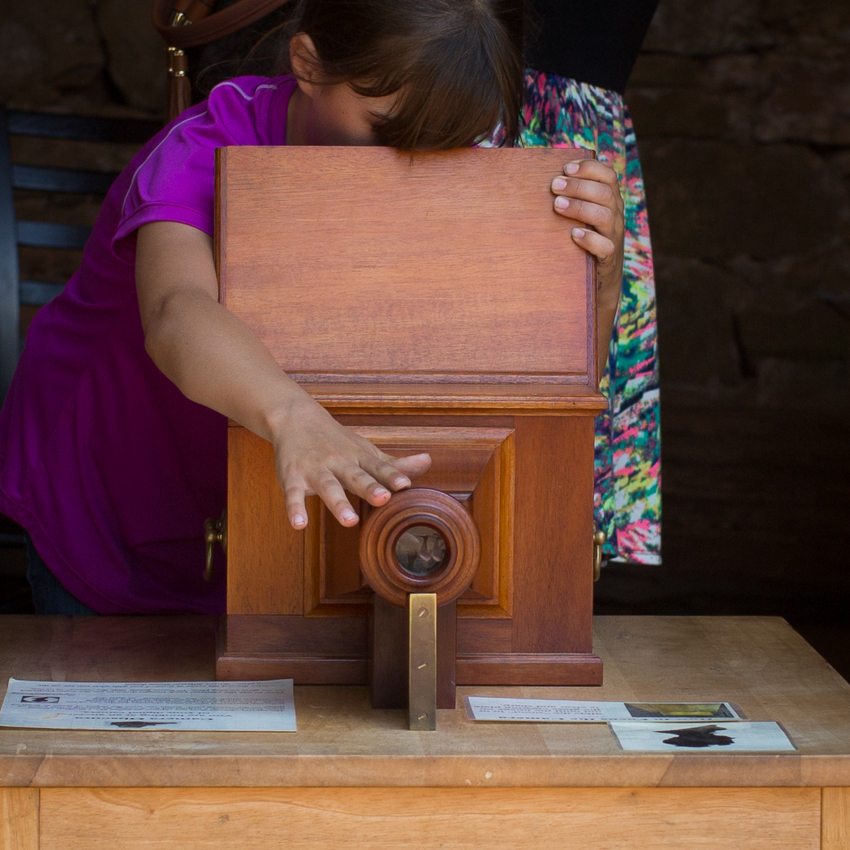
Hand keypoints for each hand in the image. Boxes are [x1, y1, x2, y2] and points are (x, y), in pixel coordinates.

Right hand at [270, 396, 430, 528]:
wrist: (297, 419)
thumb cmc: (338, 442)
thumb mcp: (366, 451)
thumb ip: (394, 464)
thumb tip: (428, 462)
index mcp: (359, 458)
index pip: (378, 467)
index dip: (392, 476)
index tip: (405, 485)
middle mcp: (339, 462)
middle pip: (356, 477)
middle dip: (369, 488)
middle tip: (383, 499)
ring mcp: (315, 470)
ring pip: (327, 486)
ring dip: (338, 503)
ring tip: (349, 520)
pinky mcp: (293, 477)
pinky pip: (293, 494)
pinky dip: (295, 508)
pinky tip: (299, 524)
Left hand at [551, 159, 624, 300]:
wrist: (599, 278)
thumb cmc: (583, 240)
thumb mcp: (581, 216)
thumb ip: (571, 199)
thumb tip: (543, 182)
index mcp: (610, 200)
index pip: (608, 176)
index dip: (589, 168)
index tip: (566, 168)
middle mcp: (615, 215)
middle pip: (604, 193)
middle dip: (578, 186)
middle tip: (554, 186)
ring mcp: (613, 236)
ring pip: (605, 216)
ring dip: (580, 207)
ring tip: (558, 205)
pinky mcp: (608, 258)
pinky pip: (605, 247)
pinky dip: (590, 239)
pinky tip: (574, 235)